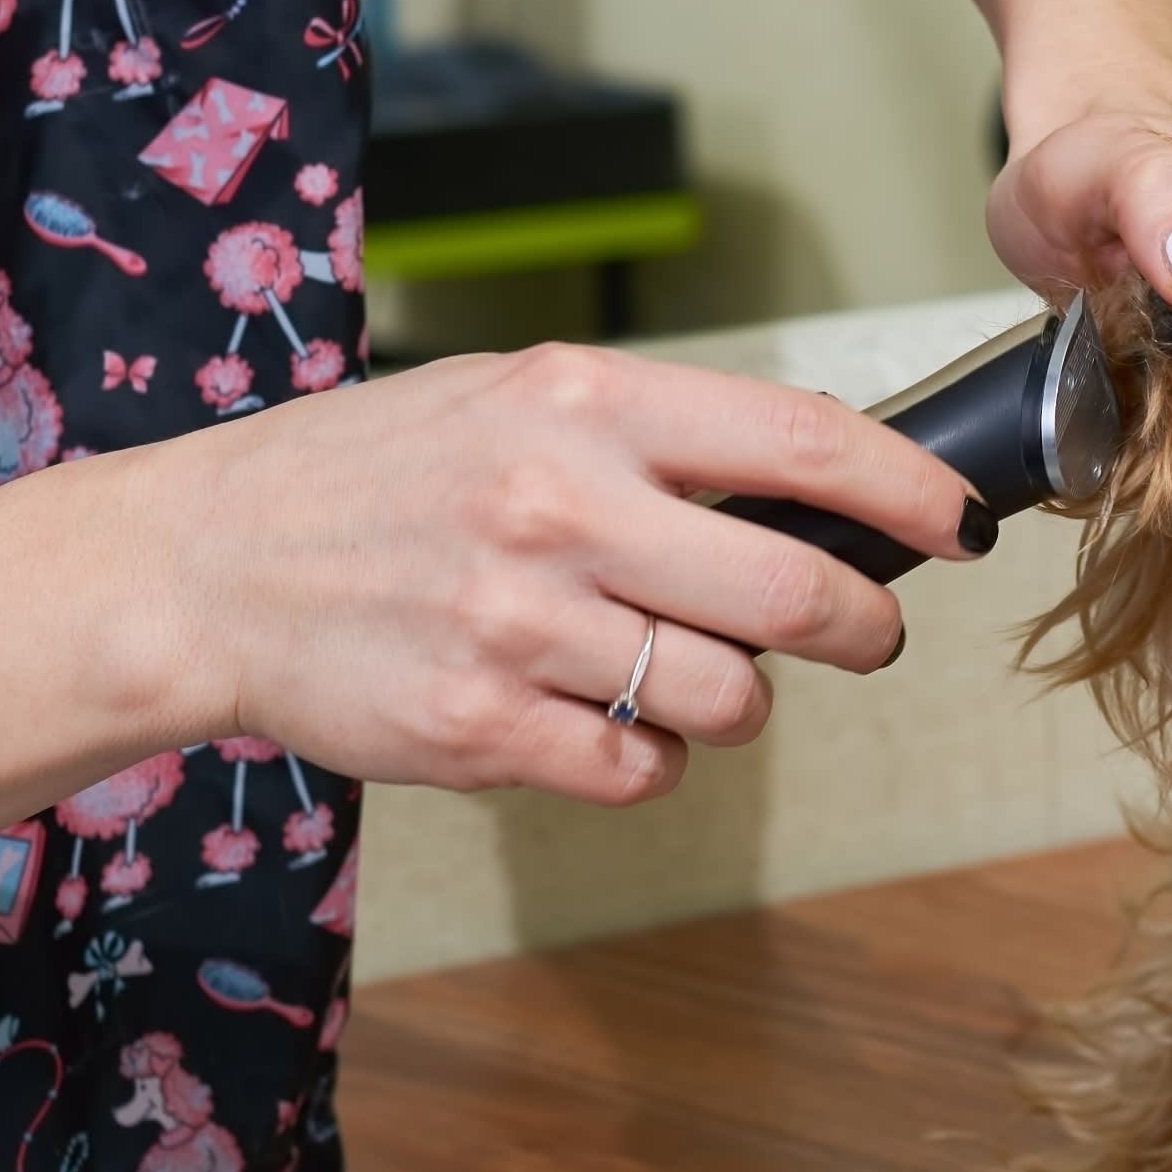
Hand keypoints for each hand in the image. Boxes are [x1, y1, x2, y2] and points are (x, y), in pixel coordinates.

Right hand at [143, 345, 985, 806]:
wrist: (207, 565)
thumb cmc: (387, 475)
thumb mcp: (524, 400)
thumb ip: (670, 439)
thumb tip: (836, 493)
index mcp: (586, 404)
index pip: (804, 441)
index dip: (911, 493)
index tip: (964, 525)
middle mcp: (560, 507)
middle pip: (799, 595)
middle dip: (864, 628)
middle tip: (864, 633)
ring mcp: (518, 624)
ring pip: (733, 700)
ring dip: (742, 702)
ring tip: (685, 669)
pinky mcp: (479, 728)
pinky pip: (643, 771)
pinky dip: (650, 760)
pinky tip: (601, 718)